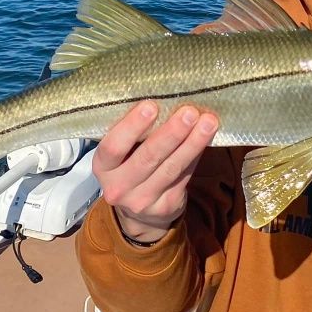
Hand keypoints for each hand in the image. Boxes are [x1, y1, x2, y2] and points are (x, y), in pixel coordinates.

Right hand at [93, 100, 218, 243]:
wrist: (138, 214)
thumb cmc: (130, 166)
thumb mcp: (121, 154)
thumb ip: (135, 133)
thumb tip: (165, 97)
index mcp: (103, 167)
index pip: (113, 147)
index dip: (131, 127)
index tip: (151, 105)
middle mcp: (119, 187)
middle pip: (147, 158)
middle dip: (171, 133)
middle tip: (189, 112)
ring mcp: (143, 200)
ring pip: (171, 168)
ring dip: (192, 143)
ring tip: (208, 122)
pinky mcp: (166, 207)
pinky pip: (185, 176)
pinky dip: (197, 154)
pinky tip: (207, 137)